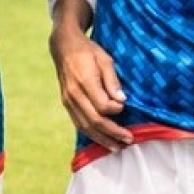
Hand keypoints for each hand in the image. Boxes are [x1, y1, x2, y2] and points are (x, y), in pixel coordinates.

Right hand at [49, 18, 131, 151]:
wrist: (64, 46)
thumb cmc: (88, 51)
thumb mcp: (104, 59)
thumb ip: (112, 81)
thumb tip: (122, 100)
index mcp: (84, 81)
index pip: (101, 105)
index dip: (115, 110)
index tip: (124, 108)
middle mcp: (74, 94)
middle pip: (94, 120)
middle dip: (112, 132)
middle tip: (129, 139)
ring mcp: (68, 100)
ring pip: (84, 126)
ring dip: (102, 139)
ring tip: (116, 147)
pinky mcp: (66, 103)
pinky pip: (78, 123)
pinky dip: (91, 134)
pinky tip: (102, 140)